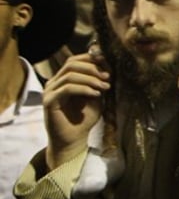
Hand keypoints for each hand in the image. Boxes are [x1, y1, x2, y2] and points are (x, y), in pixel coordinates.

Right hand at [42, 50, 109, 167]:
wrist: (74, 139)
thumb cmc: (84, 118)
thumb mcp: (95, 96)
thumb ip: (97, 82)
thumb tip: (106, 67)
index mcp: (64, 79)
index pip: (74, 60)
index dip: (91, 59)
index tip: (108, 65)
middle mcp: (54, 82)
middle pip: (71, 64)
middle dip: (92, 68)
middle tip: (108, 77)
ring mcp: (50, 91)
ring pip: (70, 75)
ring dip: (90, 79)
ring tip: (104, 87)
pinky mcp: (49, 101)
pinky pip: (67, 88)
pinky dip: (84, 89)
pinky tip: (96, 94)